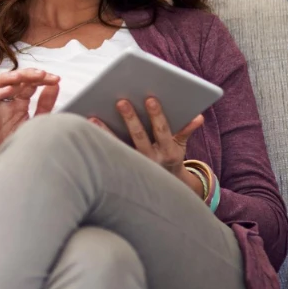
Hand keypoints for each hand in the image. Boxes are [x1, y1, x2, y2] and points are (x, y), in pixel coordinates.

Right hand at [0, 69, 59, 166]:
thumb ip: (45, 104)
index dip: (41, 78)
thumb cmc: (20, 146)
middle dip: (28, 74)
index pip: (28, 83)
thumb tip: (55, 84)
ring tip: (23, 76)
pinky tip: (8, 91)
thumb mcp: (37, 121)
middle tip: (42, 74)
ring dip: (9, 77)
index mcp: (19, 103)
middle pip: (12, 81)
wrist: (7, 169)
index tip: (55, 79)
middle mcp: (6, 103)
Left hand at [88, 97, 203, 177]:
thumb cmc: (169, 158)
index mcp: (168, 151)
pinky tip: (88, 129)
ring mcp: (134, 165)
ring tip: (94, 117)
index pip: (162, 130)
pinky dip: (98, 142)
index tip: (150, 99)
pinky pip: (108, 154)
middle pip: (139, 136)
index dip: (157, 115)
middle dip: (131, 118)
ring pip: (119, 146)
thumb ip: (186, 130)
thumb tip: (199, 117)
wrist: (164, 190)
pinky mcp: (120, 167)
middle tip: (121, 101)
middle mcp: (151, 159)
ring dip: (106, 131)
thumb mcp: (181, 146)